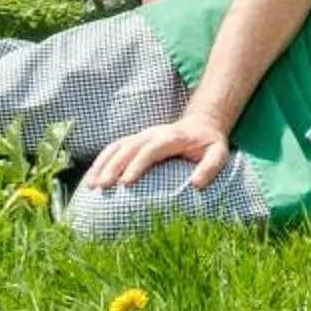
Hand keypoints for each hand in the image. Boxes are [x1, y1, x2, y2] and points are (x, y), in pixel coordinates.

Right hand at [80, 114, 232, 193]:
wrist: (202, 123)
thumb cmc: (209, 143)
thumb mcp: (219, 153)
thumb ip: (210, 168)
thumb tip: (195, 185)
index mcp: (171, 137)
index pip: (150, 149)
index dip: (137, 164)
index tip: (126, 183)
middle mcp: (153, 134)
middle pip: (128, 148)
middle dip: (113, 167)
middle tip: (101, 187)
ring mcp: (142, 136)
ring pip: (117, 147)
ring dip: (102, 165)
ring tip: (91, 186)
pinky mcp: (135, 141)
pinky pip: (113, 149)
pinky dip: (101, 162)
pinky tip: (92, 179)